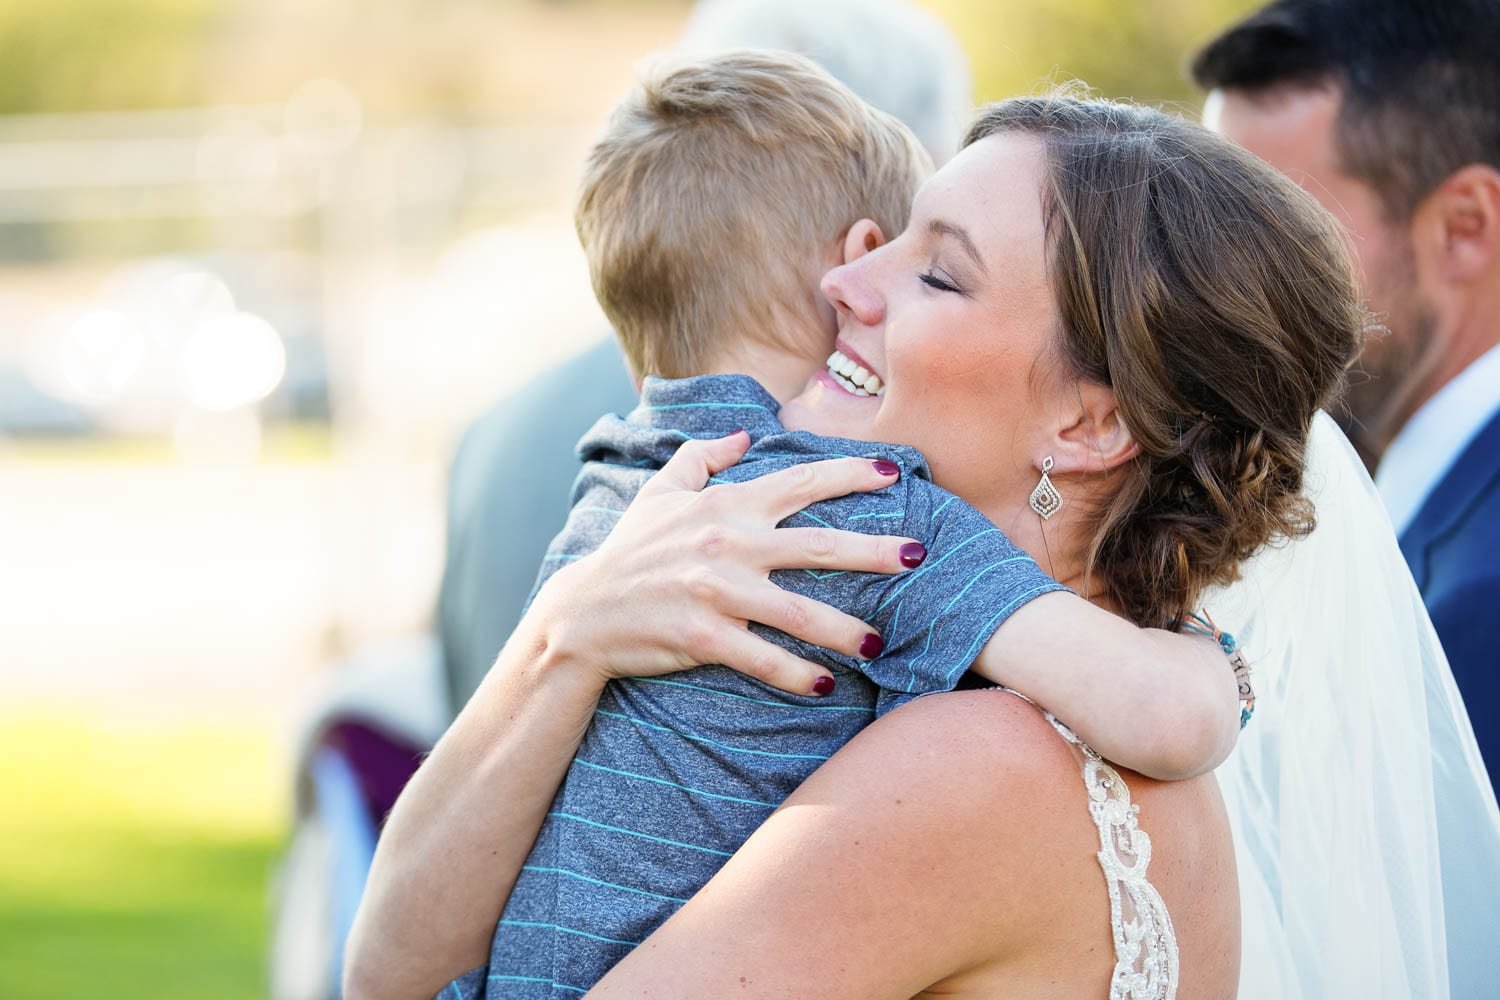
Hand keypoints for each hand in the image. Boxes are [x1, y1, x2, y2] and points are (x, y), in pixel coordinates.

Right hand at [528, 430, 920, 695]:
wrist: (583, 613)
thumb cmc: (628, 552)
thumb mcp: (659, 494)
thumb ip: (701, 458)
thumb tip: (742, 437)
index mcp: (726, 507)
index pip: (800, 481)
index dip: (851, 474)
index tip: (895, 473)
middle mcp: (728, 544)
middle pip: (818, 544)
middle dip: (875, 550)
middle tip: (919, 556)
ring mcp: (716, 591)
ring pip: (798, 611)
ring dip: (845, 629)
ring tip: (880, 643)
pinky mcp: (702, 636)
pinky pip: (762, 658)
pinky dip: (797, 674)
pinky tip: (825, 685)